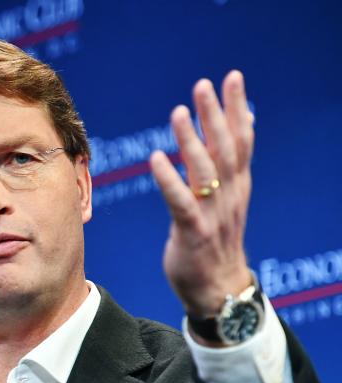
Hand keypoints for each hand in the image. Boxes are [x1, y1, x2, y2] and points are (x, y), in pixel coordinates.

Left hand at [150, 70, 254, 317]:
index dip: (237, 108)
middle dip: (215, 114)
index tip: (232, 78)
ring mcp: (213, 214)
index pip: (241, 140)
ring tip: (179, 112)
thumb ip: (227, 168)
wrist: (219, 289)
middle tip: (204, 84)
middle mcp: (229, 196)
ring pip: (205, 171)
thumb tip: (235, 131)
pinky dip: (169, 179)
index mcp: (237, 186)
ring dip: (192, 140)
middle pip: (225, 148)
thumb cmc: (216, 243)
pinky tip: (156, 159)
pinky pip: (181, 202)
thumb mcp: (227, 201)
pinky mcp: (193, 233)